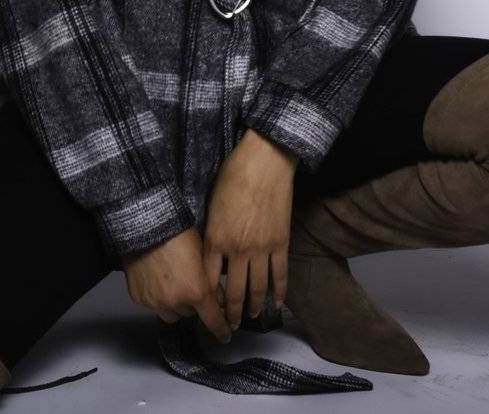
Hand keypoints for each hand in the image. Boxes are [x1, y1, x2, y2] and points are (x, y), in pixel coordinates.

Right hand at [121, 226, 233, 344]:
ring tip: (173, 281)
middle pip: (190, 313)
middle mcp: (175, 302)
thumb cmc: (177, 233)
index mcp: (196, 291)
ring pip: (171, 313)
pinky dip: (157, 296)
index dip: (221, 329)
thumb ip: (211, 280)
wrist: (146, 225)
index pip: (213, 320)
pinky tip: (157, 278)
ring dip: (175, 303)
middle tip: (191, 283)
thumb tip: (217, 297)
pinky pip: (152, 304)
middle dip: (193, 302)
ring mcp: (154, 302)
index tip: (225, 335)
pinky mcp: (139, 298)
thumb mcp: (204, 255)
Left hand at [202, 128, 297, 330]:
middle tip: (229, 325)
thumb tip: (211, 252)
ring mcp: (261, 248)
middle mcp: (237, 249)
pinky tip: (277, 303)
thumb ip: (211, 232)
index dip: (208, 298)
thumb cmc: (233, 175)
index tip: (208, 308)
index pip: (208, 279)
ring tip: (251, 317)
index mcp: (215, 239)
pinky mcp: (281, 242)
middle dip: (230, 313)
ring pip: (257, 288)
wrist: (265, 161)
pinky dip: (279, 292)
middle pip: (233, 291)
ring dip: (253, 307)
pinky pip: (280, 275)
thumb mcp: (212, 205)